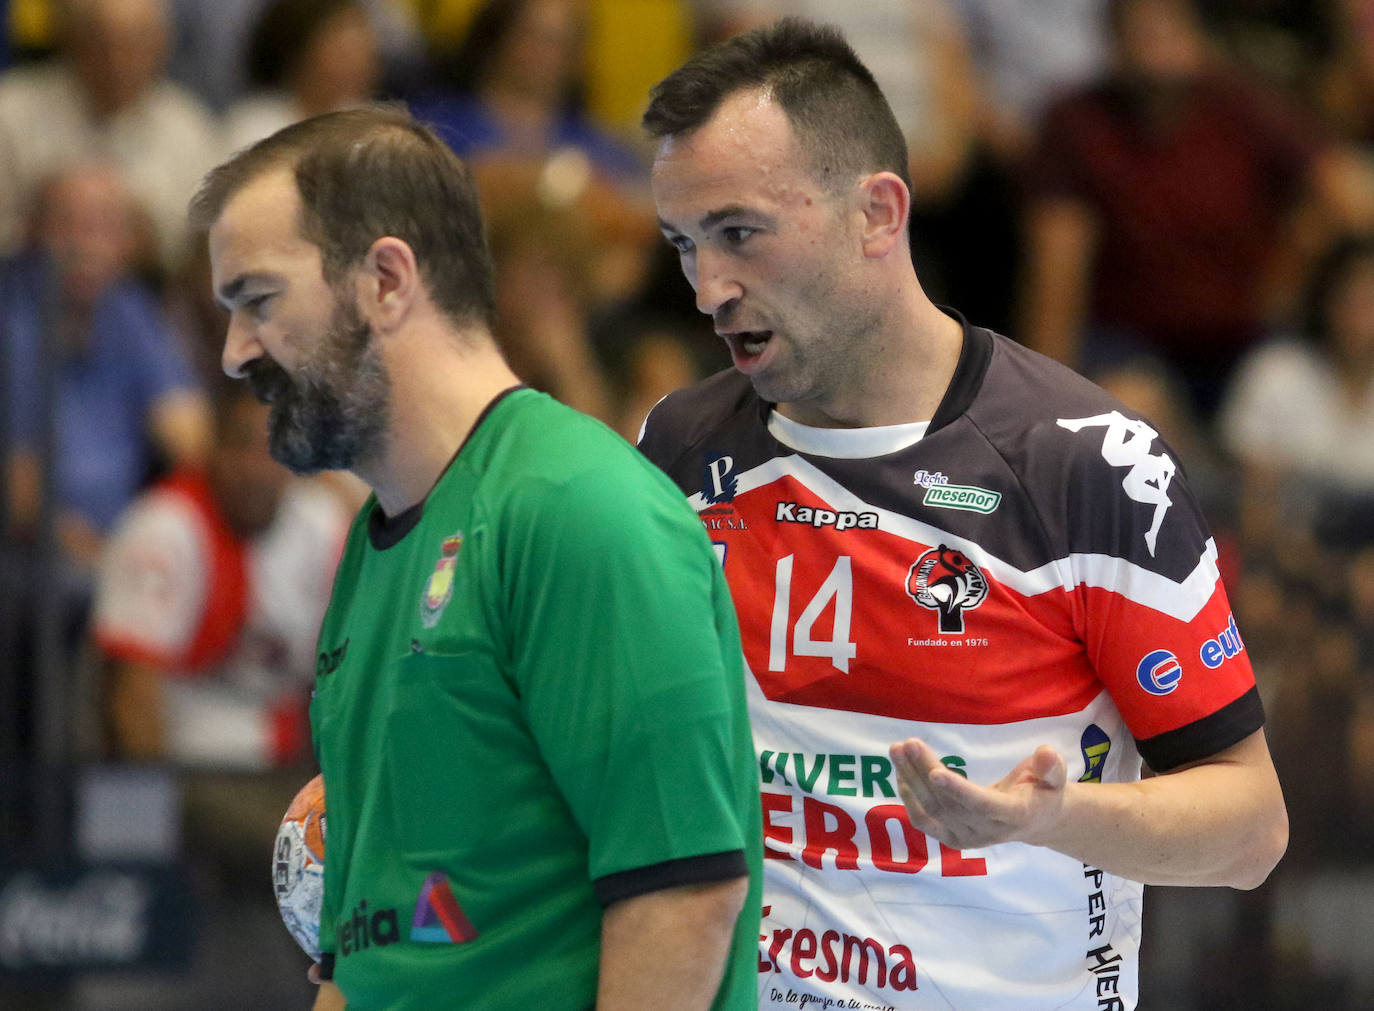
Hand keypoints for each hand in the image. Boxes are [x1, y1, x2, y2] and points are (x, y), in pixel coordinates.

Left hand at [888, 738, 1067, 849]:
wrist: (1035, 821)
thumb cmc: (1043, 791)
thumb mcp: (1055, 776)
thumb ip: (1050, 766)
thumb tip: (1047, 753)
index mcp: (1013, 814)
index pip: (981, 804)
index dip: (958, 790)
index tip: (935, 773)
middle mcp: (987, 831)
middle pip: (949, 802)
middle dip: (924, 771)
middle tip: (907, 744)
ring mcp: (967, 838)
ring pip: (932, 810)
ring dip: (910, 780)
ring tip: (897, 750)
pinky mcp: (952, 839)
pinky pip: (924, 821)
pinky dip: (908, 797)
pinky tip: (901, 772)